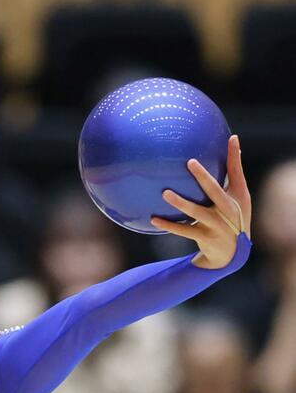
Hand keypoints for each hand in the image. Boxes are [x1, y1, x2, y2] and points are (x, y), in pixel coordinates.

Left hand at [151, 135, 251, 268]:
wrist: (232, 253)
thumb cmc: (232, 217)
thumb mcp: (238, 198)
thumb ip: (233, 174)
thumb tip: (233, 143)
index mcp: (237, 197)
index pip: (236, 173)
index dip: (234, 157)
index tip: (230, 139)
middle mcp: (229, 210)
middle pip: (215, 190)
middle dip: (203, 176)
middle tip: (190, 162)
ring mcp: (217, 225)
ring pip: (197, 212)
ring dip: (181, 203)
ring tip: (165, 193)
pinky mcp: (205, 238)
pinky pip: (184, 231)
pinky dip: (169, 225)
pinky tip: (154, 219)